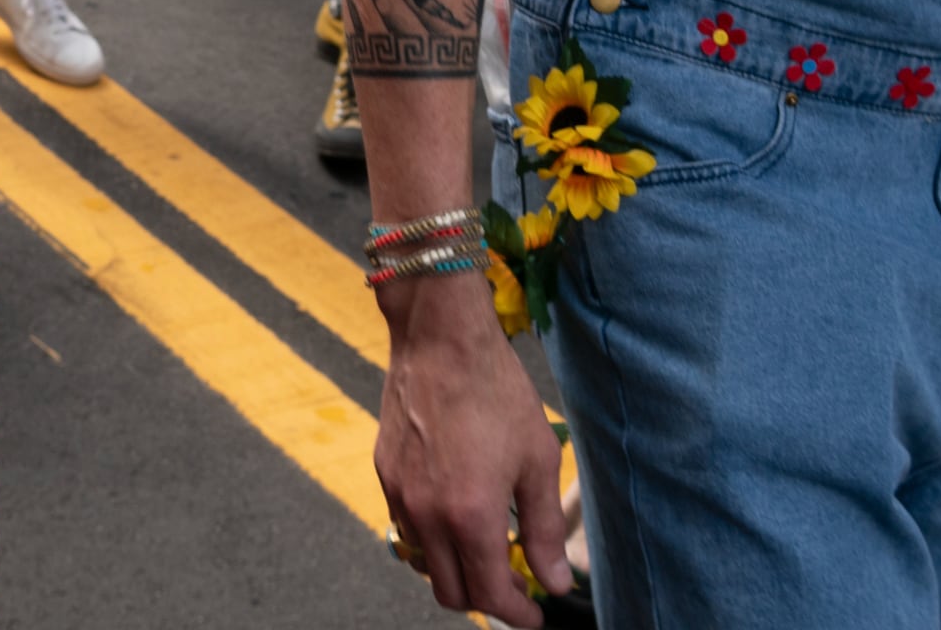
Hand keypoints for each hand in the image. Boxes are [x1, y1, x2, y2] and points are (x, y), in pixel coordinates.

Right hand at [379, 282, 574, 624]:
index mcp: (470, 516)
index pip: (491, 594)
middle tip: (515, 581)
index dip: (517, 614)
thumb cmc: (495, 390)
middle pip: (451, 592)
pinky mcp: (385, 473)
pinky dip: (433, 538)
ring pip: (425, 563)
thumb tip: (555, 580)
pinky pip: (407, 527)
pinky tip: (457, 510)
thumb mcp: (537, 459)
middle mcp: (427, 515)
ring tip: (488, 544)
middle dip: (486, 598)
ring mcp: (400, 495)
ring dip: (457, 568)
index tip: (535, 615)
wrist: (440, 337)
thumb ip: (543, 529)